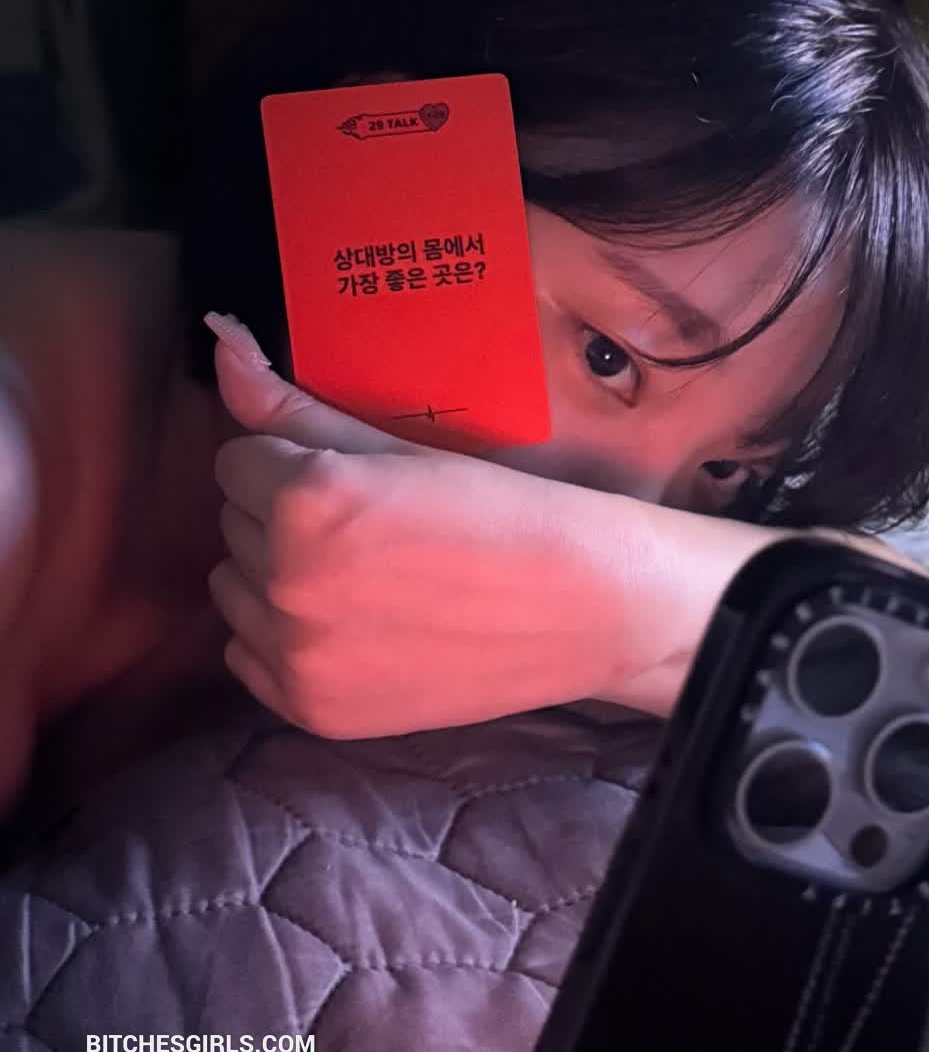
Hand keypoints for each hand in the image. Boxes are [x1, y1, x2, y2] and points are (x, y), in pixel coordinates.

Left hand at [204, 314, 650, 738]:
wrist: (584, 607)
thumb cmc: (501, 511)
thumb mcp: (399, 446)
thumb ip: (293, 405)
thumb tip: (221, 341)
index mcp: (307, 498)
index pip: (238, 462)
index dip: (295, 463)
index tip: (355, 479)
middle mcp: (288, 579)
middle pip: (234, 524)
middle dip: (284, 518)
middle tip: (370, 527)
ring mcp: (299, 654)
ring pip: (234, 591)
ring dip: (277, 577)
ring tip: (362, 575)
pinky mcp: (314, 709)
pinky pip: (248, 658)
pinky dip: (285, 641)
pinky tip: (355, 625)